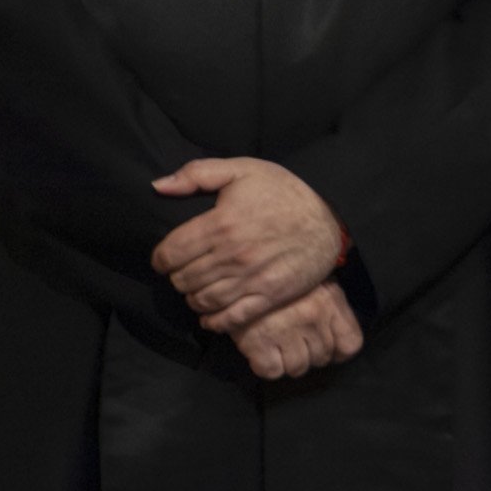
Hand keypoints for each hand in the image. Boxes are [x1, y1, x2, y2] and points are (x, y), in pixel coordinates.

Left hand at [150, 156, 348, 331]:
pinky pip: (232, 318)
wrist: (332, 215)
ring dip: (192, 298)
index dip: (160, 258)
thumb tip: (158, 186)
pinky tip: (209, 316)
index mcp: (220, 223)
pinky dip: (214, 321)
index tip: (165, 257)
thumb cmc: (285, 191)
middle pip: (183, 279)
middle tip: (183, 272)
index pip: (169, 253)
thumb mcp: (242, 169)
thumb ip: (196, 174)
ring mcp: (252, 278)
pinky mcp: (270, 296)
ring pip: (202, 300)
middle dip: (176, 277)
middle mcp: (232, 255)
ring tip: (196, 289)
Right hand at [232, 281, 363, 380]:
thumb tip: (339, 343)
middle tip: (292, 339)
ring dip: (287, 361)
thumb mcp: (313, 282)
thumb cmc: (279, 279)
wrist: (236, 273)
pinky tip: (262, 348)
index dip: (338, 352)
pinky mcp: (257, 341)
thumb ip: (330, 308)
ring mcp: (286, 329)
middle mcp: (312, 316)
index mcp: (329, 300)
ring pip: (298, 368)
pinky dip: (266, 365)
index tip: (327, 348)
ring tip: (277, 342)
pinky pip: (272, 371)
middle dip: (309, 353)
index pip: (351, 344)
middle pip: (323, 358)